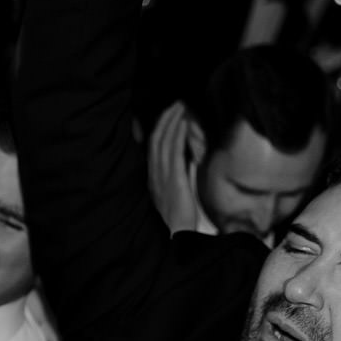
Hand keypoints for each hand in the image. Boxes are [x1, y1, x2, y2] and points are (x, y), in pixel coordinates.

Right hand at [148, 101, 204, 233]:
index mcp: (154, 179)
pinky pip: (174, 152)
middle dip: (165, 119)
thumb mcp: (175, 195)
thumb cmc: (179, 220)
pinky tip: (184, 123)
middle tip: (176, 103)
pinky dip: (178, 135)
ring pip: (163, 142)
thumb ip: (179, 176)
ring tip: (180, 106)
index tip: (169, 114)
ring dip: (171, 122)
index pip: (153, 148)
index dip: (160, 129)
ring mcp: (162, 177)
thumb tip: (188, 159)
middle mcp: (155, 175)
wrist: (177, 238)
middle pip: (156, 140)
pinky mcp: (173, 180)